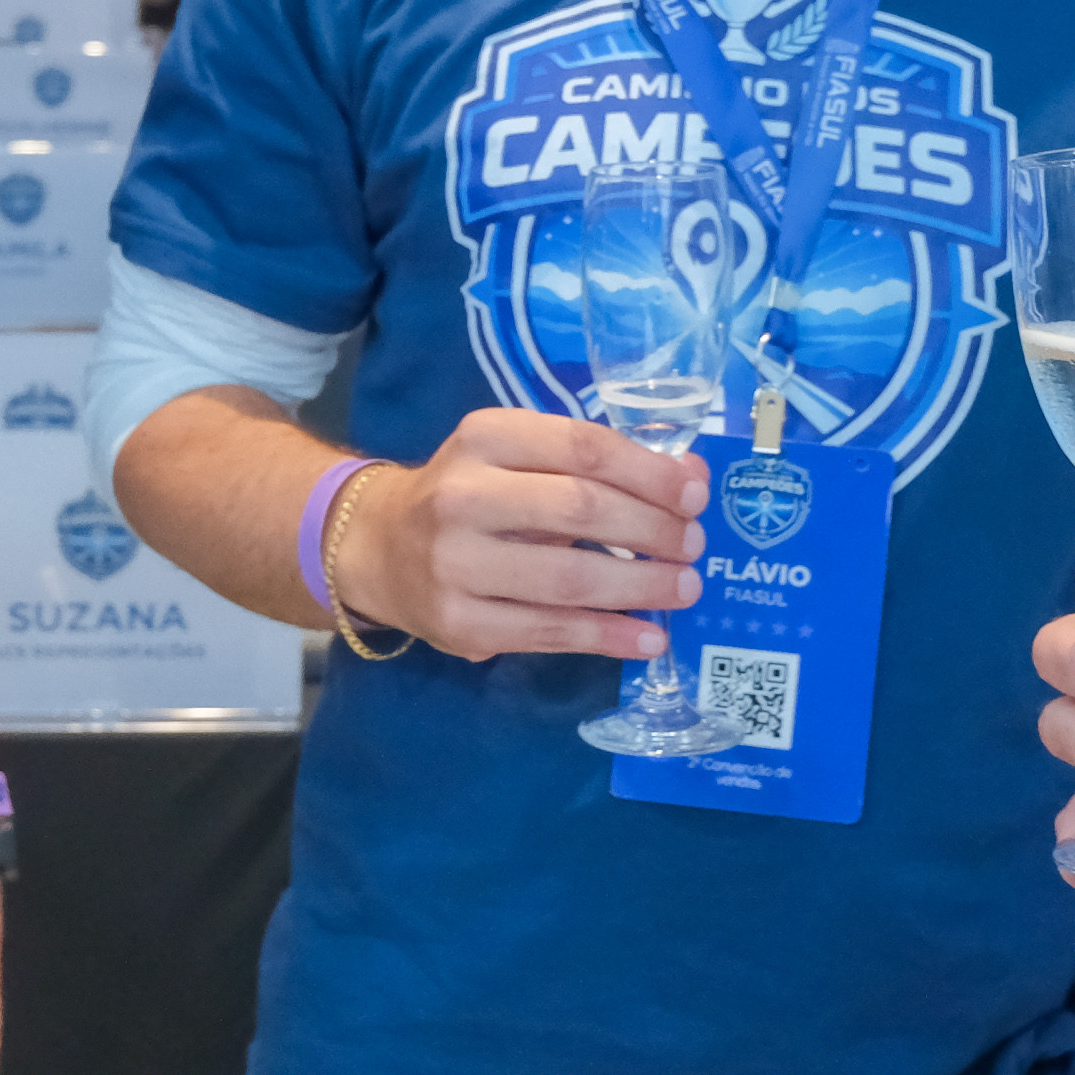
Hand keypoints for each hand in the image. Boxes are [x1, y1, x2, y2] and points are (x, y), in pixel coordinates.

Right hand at [323, 407, 707, 660]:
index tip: (695, 496)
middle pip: (581, 510)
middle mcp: (463, 496)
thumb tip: (691, 480)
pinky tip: (650, 637)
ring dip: (642, 587)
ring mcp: (456, 564)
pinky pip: (551, 632)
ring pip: (570, 580)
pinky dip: (610, 636)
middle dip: (653, 531)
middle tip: (694, 546)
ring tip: (685, 588)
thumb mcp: (518, 457)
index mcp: (484, 437)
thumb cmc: (469, 494)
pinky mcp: (460, 624)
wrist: (379, 548)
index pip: (584, 447)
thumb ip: (597, 463)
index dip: (650, 473)